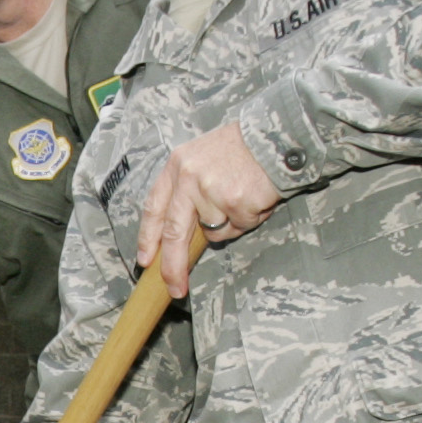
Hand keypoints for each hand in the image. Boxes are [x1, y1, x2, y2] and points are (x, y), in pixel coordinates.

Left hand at [135, 122, 281, 296]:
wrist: (276, 134)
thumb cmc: (239, 149)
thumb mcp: (201, 158)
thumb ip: (186, 190)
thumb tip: (179, 239)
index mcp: (177, 167)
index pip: (154, 208)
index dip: (148, 237)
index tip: (146, 261)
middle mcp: (189, 178)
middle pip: (175, 232)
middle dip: (174, 266)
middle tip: (176, 288)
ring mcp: (211, 190)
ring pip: (215, 231)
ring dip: (231, 224)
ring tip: (242, 197)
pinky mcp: (235, 201)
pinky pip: (239, 226)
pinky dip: (249, 218)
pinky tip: (255, 196)